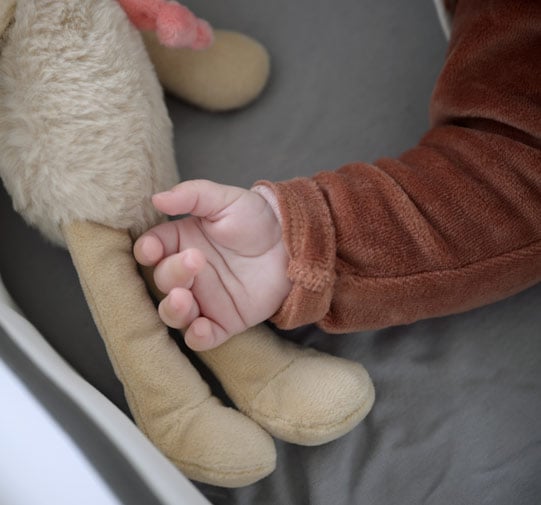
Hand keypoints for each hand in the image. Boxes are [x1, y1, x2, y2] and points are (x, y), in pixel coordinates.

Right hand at [134, 180, 290, 350]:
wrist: (292, 243)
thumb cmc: (256, 218)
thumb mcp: (226, 199)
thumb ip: (193, 196)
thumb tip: (157, 199)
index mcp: (182, 242)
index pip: (152, 249)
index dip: (147, 251)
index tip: (151, 249)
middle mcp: (188, 273)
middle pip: (162, 281)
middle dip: (171, 273)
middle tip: (196, 259)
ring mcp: (204, 299)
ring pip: (174, 313)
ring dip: (173, 310)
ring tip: (184, 299)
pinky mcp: (224, 321)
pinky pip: (202, 337)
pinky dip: (197, 337)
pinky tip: (201, 328)